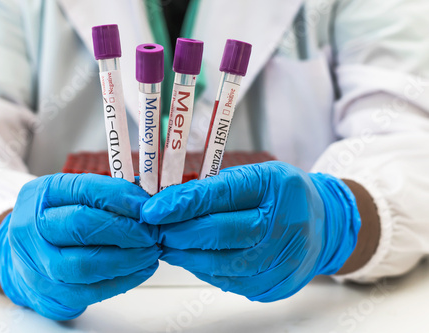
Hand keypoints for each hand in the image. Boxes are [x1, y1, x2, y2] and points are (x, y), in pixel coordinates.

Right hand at [0, 173, 159, 319]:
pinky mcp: (49, 292)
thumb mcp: (72, 195)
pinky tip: (141, 269)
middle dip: (125, 229)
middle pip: (81, 226)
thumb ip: (105, 194)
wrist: (25, 252)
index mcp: (40, 195)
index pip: (83, 190)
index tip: (146, 205)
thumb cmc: (57, 218)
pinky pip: (90, 291)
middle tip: (150, 232)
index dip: (119, 197)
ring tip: (150, 251)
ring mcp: (36, 264)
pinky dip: (122, 281)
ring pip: (85, 264)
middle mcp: (30, 228)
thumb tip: (146, 202)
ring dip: (127, 258)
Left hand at [142, 162, 359, 300]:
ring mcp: (281, 263)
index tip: (152, 209)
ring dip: (185, 254)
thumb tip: (170, 202)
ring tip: (167, 243)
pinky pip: (228, 280)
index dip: (183, 204)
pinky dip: (204, 268)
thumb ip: (218, 187)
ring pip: (219, 264)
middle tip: (153, 228)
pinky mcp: (272, 287)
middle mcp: (283, 228)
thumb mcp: (258, 175)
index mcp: (277, 190)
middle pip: (219, 235)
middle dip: (178, 233)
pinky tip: (191, 257)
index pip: (222, 196)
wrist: (324, 226)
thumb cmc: (284, 195)